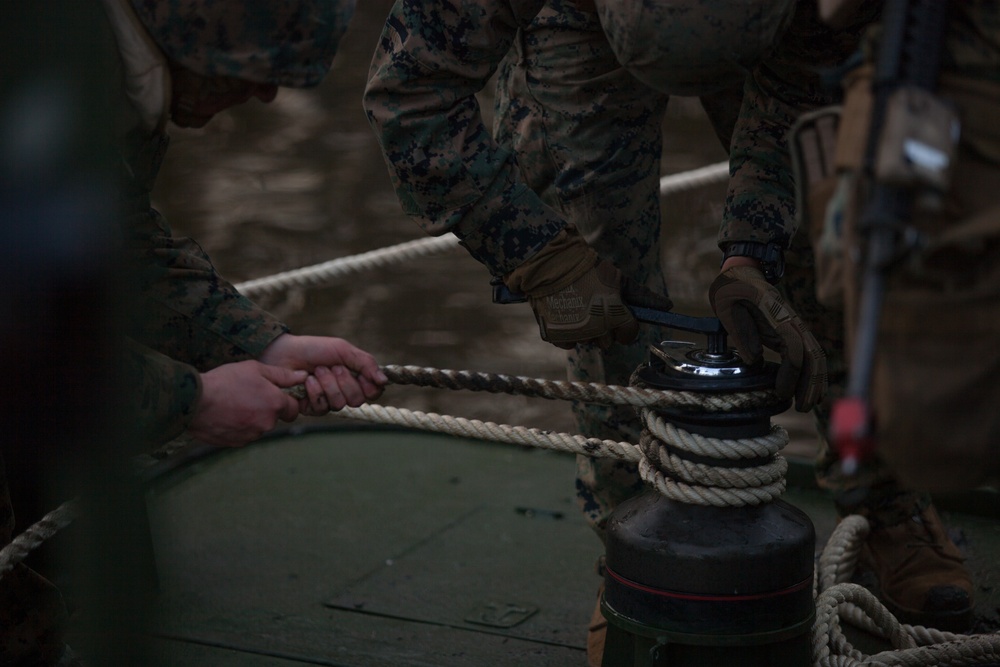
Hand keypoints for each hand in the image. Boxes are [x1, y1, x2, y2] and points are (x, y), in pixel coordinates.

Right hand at [189, 361, 306, 446]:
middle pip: (274, 418)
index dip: (285, 401)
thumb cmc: (225, 381)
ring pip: (259, 426)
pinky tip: (225, 414)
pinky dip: (238, 426)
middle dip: (266, 408)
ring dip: (252, 418)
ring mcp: (252, 435)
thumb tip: (304, 376)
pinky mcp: (236, 443)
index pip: (293, 409)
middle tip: (248, 395)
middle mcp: (267, 423)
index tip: (273, 394)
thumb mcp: (255, 369)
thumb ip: (283, 375)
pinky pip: (244, 434)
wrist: (194, 401)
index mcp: (275, 404)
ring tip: (233, 403)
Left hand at [258, 334, 387, 414]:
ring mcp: (328, 401)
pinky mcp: (311, 409)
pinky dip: (315, 392)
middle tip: (332, 367)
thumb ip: (366, 363)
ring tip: (317, 371)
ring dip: (328, 385)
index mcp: (355, 378)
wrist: (284, 353)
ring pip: (340, 404)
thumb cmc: (314, 349)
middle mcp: (344, 392)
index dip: (370, 387)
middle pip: (358, 400)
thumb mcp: (343, 350)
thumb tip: (384, 380)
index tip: (363, 376)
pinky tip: (306, 381)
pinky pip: (322, 408)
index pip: (373, 392)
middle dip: (344, 382)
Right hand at [503, 227, 640, 348]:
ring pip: (587, 342)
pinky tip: (565, 315)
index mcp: (615, 316)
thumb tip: (667, 307)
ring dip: (585, 330)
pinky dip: (567, 333)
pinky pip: (568, 343)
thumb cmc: (588, 269)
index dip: (626, 326)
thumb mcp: (618, 278)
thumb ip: (642, 296)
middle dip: (604, 329)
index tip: (619, 317)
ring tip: (577, 308)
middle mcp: (597, 330)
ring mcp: (576, 335)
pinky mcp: (556, 337)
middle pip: (607, 342)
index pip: (629, 335)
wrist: (551, 264)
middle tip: (594, 309)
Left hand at [709, 262, 826, 411]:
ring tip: (807, 405)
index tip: (780, 393)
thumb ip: (740, 330)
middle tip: (802, 408)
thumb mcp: (727, 305)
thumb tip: (753, 359)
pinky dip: (811, 372)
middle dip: (810, 383)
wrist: (741, 273)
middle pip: (812, 355)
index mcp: (776, 315)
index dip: (790, 373)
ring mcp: (794, 326)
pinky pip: (808, 353)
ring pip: (815, 355)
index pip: (793, 348)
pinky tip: (807, 390)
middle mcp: (792, 322)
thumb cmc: (732, 289)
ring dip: (814, 381)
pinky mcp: (791, 332)